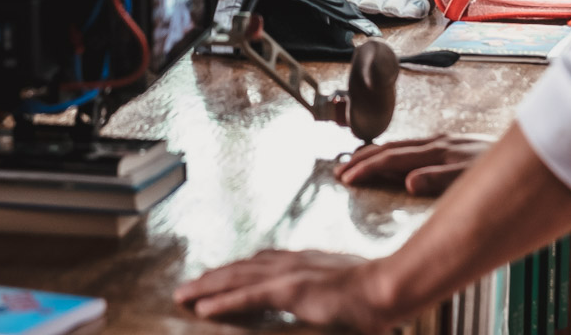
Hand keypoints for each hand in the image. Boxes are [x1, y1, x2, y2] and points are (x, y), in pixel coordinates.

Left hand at [175, 250, 391, 331]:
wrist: (387, 287)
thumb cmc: (374, 290)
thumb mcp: (343, 284)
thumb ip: (326, 288)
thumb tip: (323, 296)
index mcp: (302, 262)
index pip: (260, 263)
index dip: (235, 270)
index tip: (217, 275)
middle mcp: (289, 263)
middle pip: (240, 268)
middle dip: (212, 277)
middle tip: (187, 287)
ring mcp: (287, 276)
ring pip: (235, 280)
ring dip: (206, 287)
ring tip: (183, 296)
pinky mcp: (288, 291)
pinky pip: (247, 298)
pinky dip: (222, 302)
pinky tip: (203, 308)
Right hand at [334, 134, 493, 195]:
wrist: (533, 152)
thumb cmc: (503, 170)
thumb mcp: (473, 179)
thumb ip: (440, 180)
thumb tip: (408, 182)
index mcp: (437, 151)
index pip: (392, 158)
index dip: (367, 168)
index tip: (346, 178)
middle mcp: (438, 143)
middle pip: (391, 148)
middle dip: (362, 159)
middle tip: (339, 171)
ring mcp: (444, 142)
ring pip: (401, 145)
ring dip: (375, 154)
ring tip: (355, 162)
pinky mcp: (452, 145)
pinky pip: (413, 146)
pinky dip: (394, 152)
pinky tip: (392, 157)